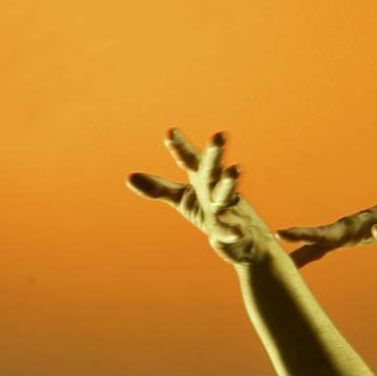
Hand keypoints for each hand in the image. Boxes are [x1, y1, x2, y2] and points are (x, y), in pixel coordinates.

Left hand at [126, 128, 277, 266]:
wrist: (247, 242)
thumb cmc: (212, 214)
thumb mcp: (183, 199)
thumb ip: (159, 188)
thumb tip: (129, 177)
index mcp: (202, 179)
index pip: (190, 161)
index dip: (181, 149)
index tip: (169, 133)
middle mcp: (215, 189)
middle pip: (213, 170)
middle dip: (215, 153)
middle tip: (219, 134)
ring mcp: (228, 209)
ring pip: (228, 193)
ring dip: (230, 181)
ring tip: (235, 169)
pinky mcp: (236, 232)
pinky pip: (234, 232)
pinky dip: (234, 232)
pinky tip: (238, 232)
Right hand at [275, 187, 376, 268]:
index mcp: (355, 227)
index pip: (327, 234)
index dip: (305, 235)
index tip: (282, 234)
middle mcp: (348, 229)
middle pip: (317, 238)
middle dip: (295, 242)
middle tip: (269, 245)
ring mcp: (349, 233)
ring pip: (319, 243)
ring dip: (299, 250)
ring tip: (278, 261)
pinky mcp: (353, 237)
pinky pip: (328, 245)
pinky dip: (312, 250)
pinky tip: (301, 258)